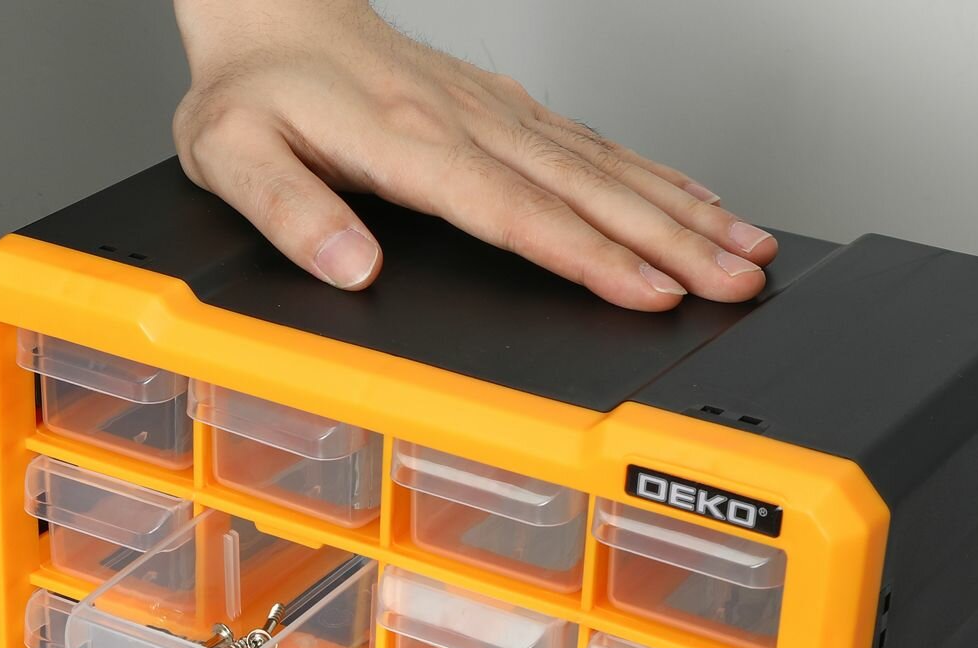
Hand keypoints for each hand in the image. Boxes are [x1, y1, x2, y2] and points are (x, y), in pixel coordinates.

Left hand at [171, 0, 775, 309]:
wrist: (271, 12)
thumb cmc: (252, 90)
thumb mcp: (232, 156)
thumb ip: (289, 212)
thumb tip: (352, 266)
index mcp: (409, 144)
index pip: (518, 212)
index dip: (589, 257)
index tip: (649, 290)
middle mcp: (466, 122)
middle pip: (587, 190)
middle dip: (672, 241)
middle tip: (738, 281)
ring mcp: (492, 112)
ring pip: (604, 164)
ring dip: (681, 210)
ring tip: (745, 248)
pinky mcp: (502, 109)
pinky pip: (590, 143)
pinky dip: (652, 174)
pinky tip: (692, 199)